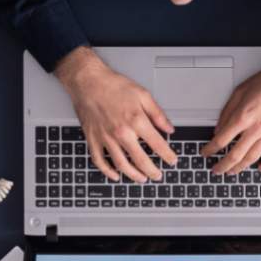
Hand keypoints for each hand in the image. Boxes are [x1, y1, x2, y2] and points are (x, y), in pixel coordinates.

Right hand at [55, 46, 177, 181]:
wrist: (88, 81)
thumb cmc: (113, 86)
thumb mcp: (143, 95)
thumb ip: (158, 114)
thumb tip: (169, 128)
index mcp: (136, 121)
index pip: (157, 145)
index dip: (168, 156)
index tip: (172, 160)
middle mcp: (122, 133)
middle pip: (141, 160)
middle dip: (153, 171)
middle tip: (158, 176)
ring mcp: (106, 138)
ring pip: (122, 165)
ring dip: (134, 175)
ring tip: (142, 179)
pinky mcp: (93, 139)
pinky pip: (100, 161)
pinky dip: (108, 172)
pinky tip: (115, 175)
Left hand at [202, 52, 260, 174]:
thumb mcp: (239, 91)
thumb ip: (227, 112)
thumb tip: (219, 129)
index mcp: (243, 116)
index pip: (221, 140)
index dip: (210, 149)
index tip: (206, 152)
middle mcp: (257, 127)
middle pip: (235, 154)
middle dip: (223, 165)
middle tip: (216, 170)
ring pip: (253, 157)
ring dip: (241, 167)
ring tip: (232, 172)